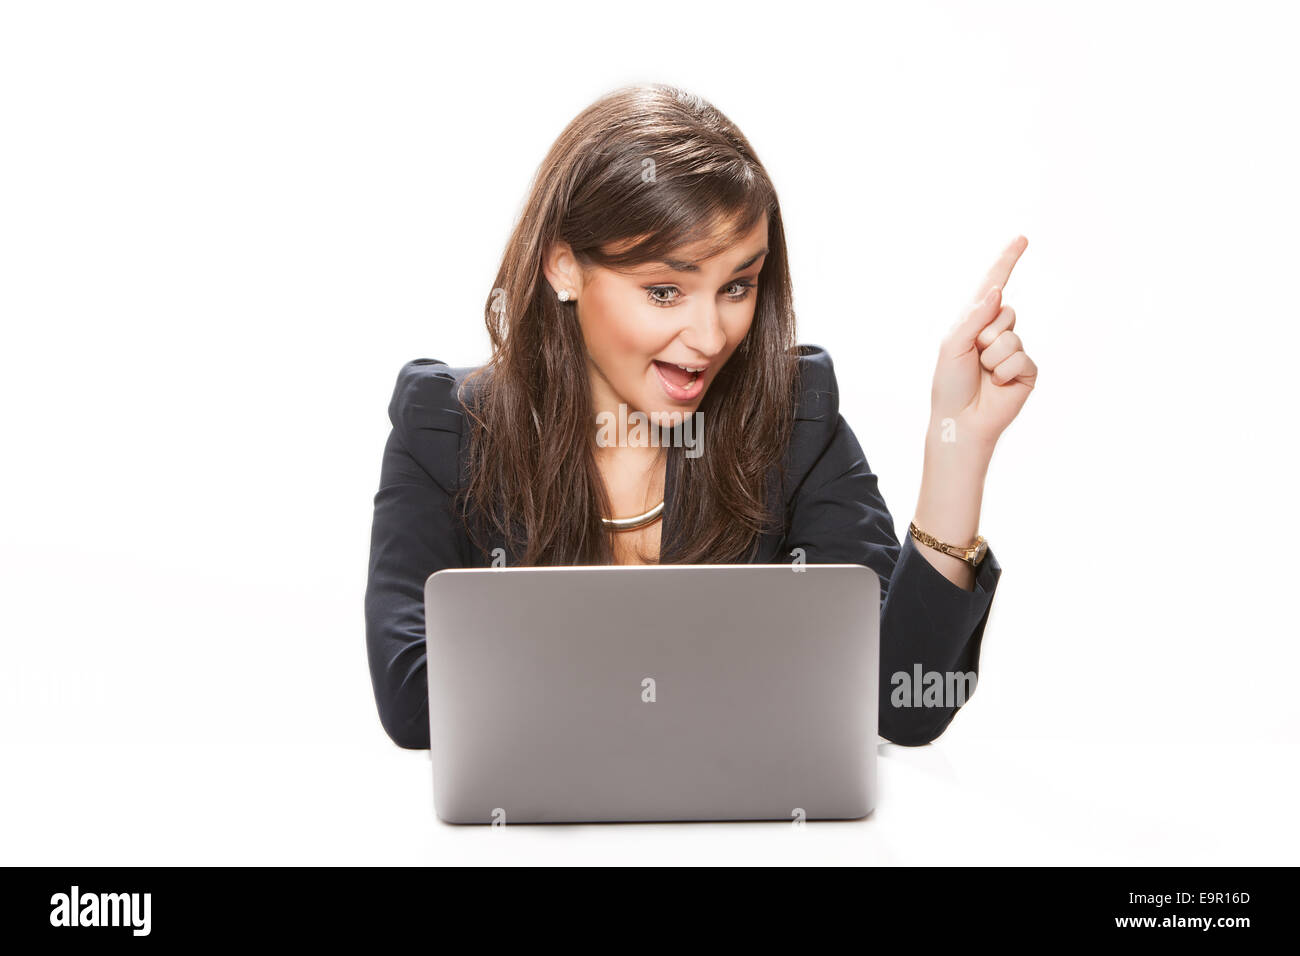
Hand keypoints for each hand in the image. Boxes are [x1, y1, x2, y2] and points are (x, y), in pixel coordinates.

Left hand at [930, 235, 1037, 453]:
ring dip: (992, 357)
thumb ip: (974, 316)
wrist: (960, 420)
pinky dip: (1004, 371)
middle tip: (974, 358)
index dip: (1007, 261)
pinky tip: (996, 384)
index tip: (1021, 239)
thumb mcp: (953, 345)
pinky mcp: (1026, 369)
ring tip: (983, 373)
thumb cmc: (950, 384)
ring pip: (1012, 336)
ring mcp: (1013, 350)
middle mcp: (996, 332)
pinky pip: (1021, 357)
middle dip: (985, 335)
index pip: (994, 286)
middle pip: (1005, 311)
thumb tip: (998, 292)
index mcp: (975, 322)